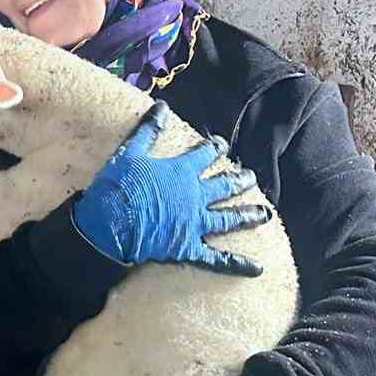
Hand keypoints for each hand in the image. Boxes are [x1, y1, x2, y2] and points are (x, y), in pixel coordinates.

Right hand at [71, 101, 270, 274]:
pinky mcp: (189, 248)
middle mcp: (195, 196)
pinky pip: (217, 258)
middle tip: (251, 177)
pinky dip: (237, 263)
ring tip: (266, 214)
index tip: (222, 144)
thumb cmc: (118, 187)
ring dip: (248, 214)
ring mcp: (195, 223)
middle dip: (240, 179)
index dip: (215, 147)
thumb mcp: (130, 152)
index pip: (205, 154)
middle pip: (224, 185)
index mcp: (182, 172)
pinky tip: (257, 269)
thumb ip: (148, 130)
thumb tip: (162, 106)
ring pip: (228, 218)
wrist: (110, 225)